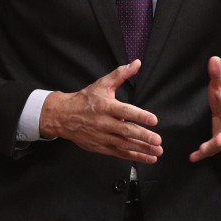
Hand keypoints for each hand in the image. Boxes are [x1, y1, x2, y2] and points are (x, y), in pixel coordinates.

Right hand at [40, 60, 162, 162]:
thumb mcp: (102, 84)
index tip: (154, 120)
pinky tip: (147, 157)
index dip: (140, 116)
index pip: (125, 111)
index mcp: (106, 107)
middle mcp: (104, 123)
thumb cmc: (85, 99)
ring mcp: (102, 137)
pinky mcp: (100, 147)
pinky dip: (133, 156)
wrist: (62, 116)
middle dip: (143, 136)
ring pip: (124, 145)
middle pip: (126, 131)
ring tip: (157, 151)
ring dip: (142, 149)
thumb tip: (136, 63)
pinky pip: (119, 153)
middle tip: (157, 140)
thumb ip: (121, 74)